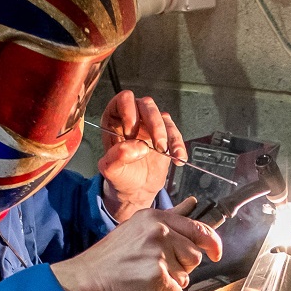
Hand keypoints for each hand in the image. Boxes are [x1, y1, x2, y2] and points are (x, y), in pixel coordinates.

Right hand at [51, 198, 222, 290]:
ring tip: (151, 279)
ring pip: (187, 274)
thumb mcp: (137, 227)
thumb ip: (169, 217)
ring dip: (175, 281)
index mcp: (155, 217)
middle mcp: (159, 231)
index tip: (216, 252)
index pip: (198, 228)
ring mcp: (159, 253)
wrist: (87, 278)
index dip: (212, 242)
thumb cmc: (110, 257)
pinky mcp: (158, 276)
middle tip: (160, 269)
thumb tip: (192, 204)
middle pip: (195, 254)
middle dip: (183, 266)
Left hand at [97, 89, 186, 221]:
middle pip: (146, 105)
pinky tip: (178, 158)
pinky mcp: (165, 135)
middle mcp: (133, 118)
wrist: (136, 190)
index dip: (128, 110)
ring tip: (165, 153)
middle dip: (153, 123)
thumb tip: (137, 146)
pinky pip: (175, 132)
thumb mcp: (111, 170)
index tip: (132, 131)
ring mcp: (150, 125)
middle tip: (156, 144)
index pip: (122, 100)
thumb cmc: (121, 176)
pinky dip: (178, 145)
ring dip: (167, 134)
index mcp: (114, 120)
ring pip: (162, 116)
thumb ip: (117, 157)